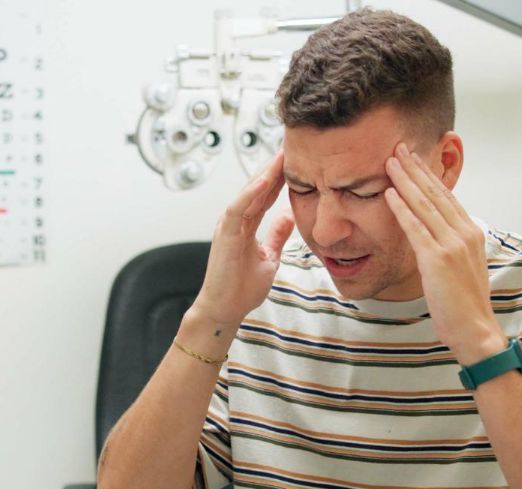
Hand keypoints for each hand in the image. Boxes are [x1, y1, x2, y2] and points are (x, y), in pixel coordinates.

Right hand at [192, 149, 295, 327]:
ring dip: (265, 173)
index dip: (280, 176)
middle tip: (292, 146)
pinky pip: (237, 209)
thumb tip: (288, 216)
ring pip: (248, 192)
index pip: (265, 194)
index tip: (297, 159)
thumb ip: (276, 235)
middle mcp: (235, 220)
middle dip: (274, 167)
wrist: (225, 310)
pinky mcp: (225, 235)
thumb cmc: (240, 288)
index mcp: (245, 224)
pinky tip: (265, 180)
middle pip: (257, 187)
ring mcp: (228, 226)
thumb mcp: (269, 256)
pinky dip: (250, 193)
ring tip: (282, 155)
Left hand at [383, 143, 506, 365]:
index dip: (428, 175)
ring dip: (405, 180)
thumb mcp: (462, 268)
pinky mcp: (437, 259)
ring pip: (424, 205)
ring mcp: (452, 245)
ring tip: (390, 161)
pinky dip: (401, 208)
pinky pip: (415, 228)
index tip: (414, 159)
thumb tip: (435, 236)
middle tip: (399, 148)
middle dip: (415, 168)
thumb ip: (451, 247)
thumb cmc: (465, 305)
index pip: (447, 197)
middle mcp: (465, 233)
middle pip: (436, 193)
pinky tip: (389, 193)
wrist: (475, 331)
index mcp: (472, 233)